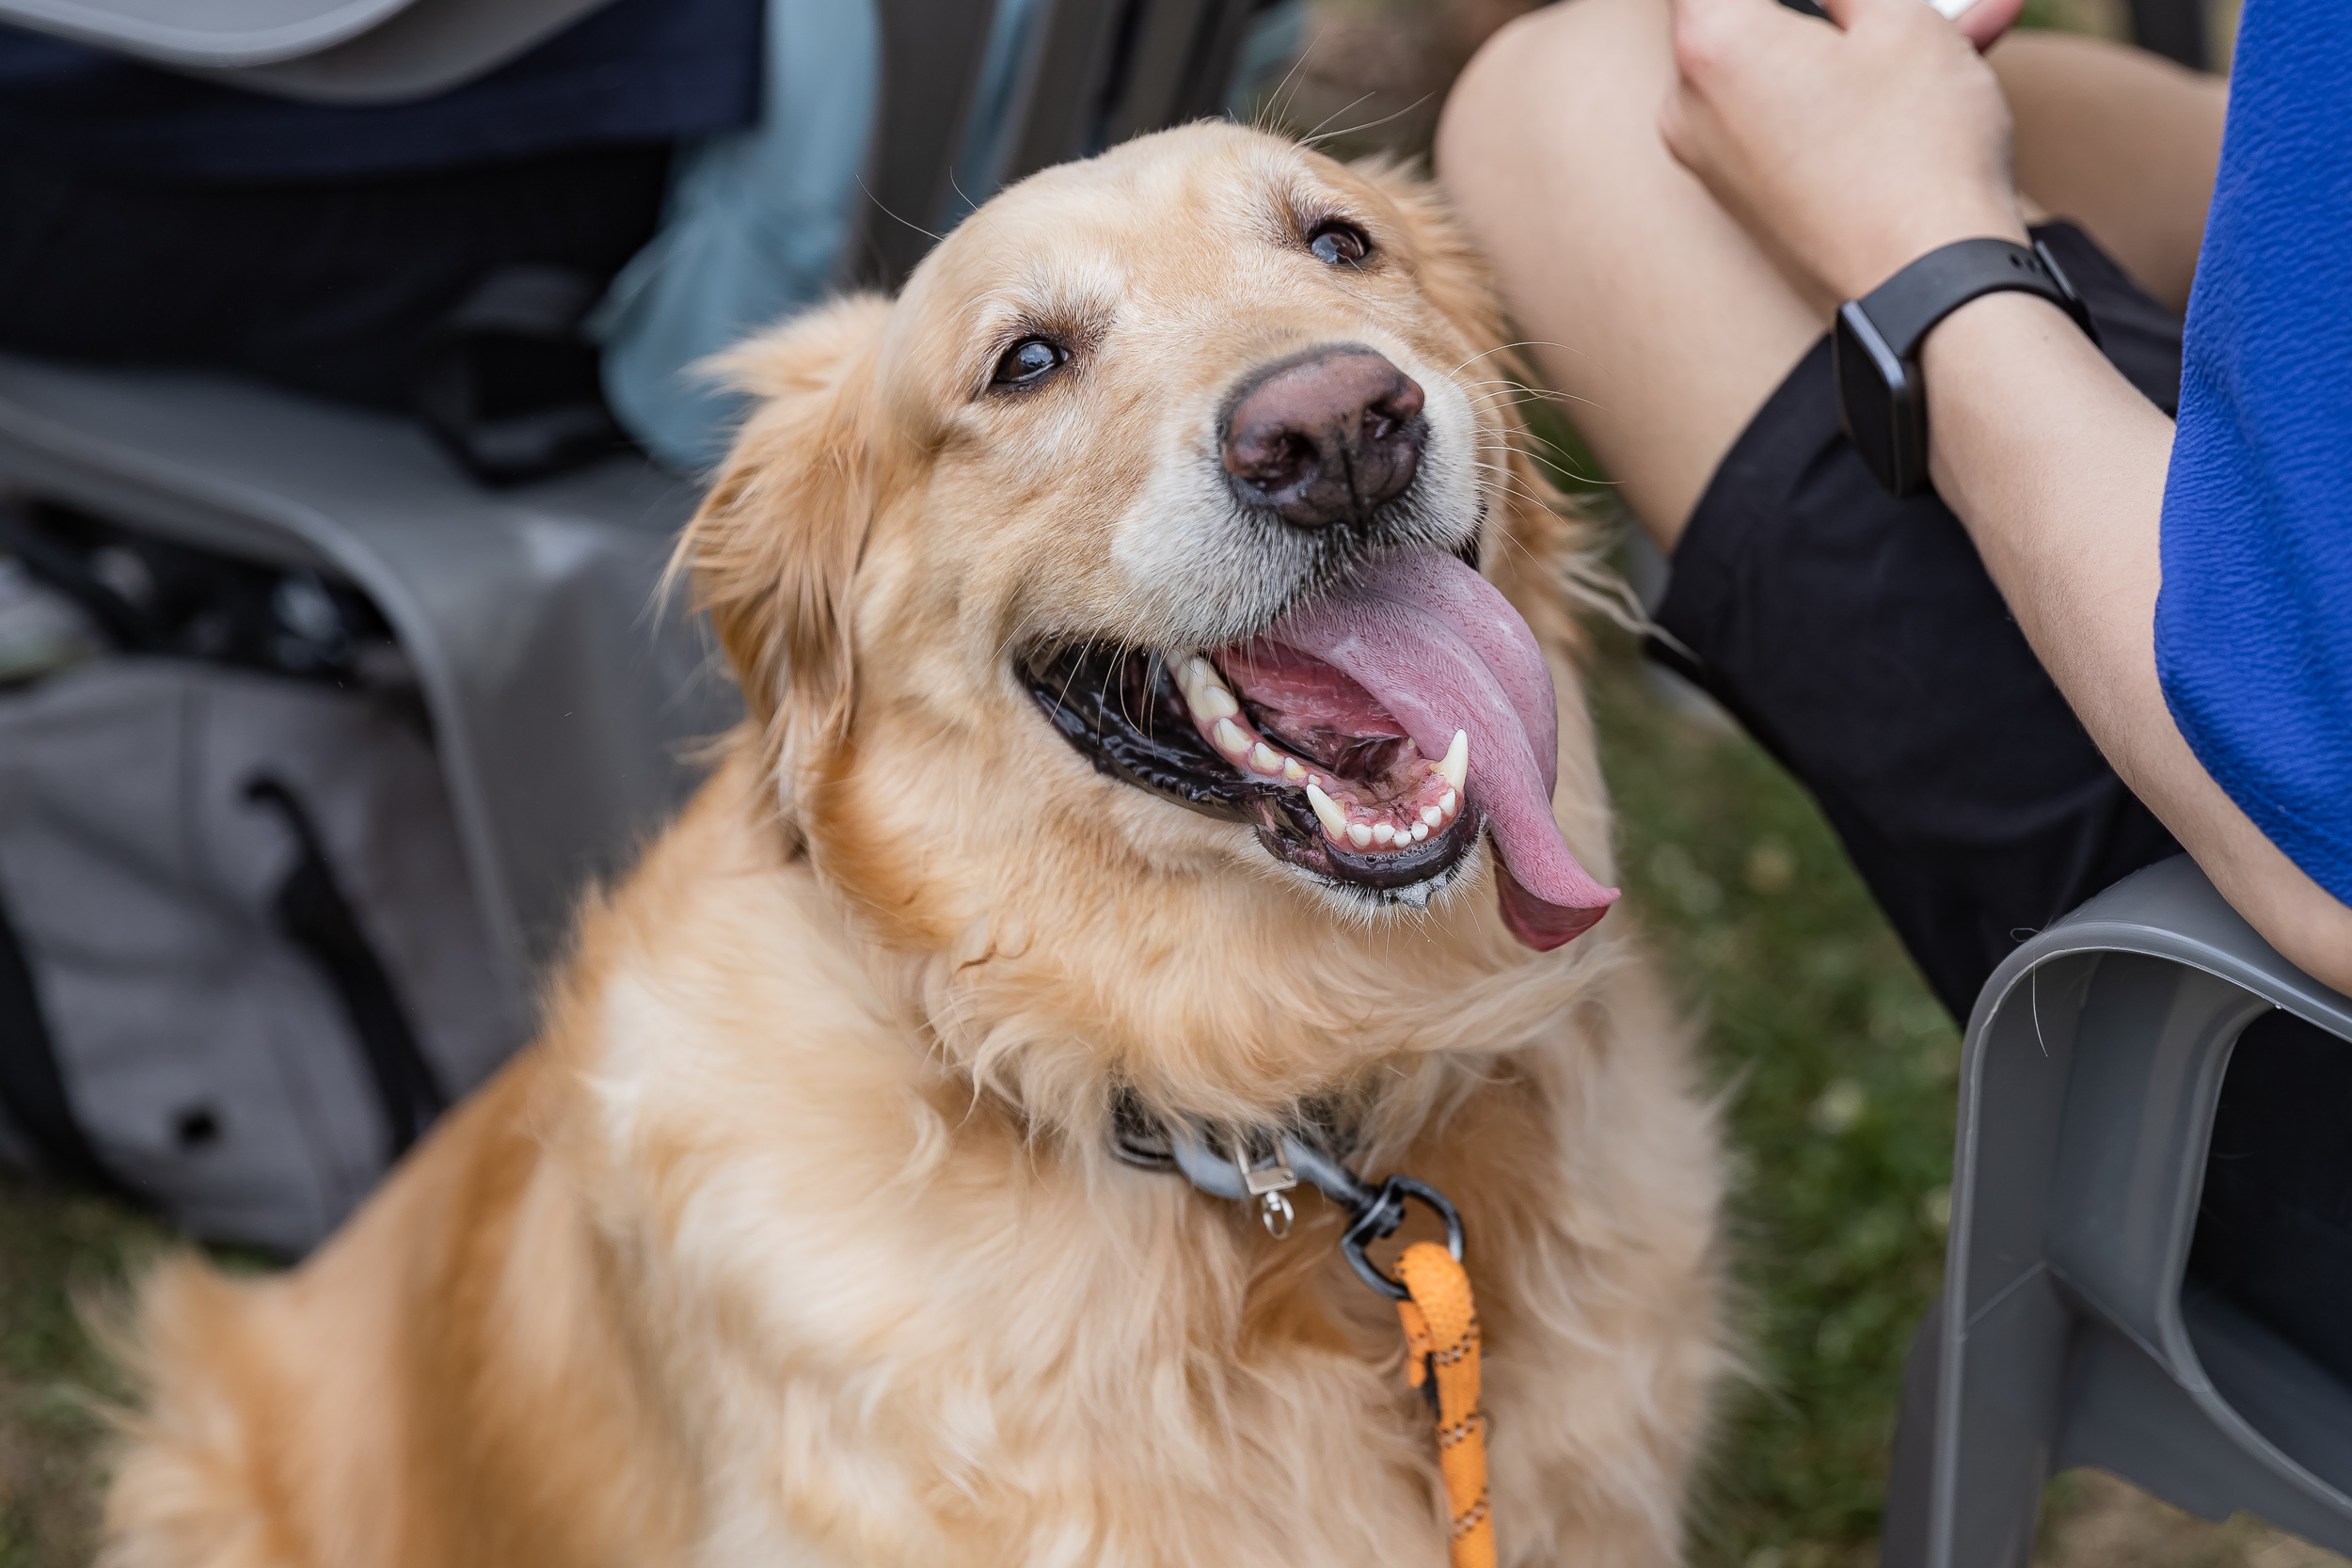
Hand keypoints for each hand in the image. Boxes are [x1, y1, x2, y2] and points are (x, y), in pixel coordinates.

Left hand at [1659, 0, 2030, 308]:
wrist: (1929, 287)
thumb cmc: (1918, 146)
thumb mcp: (1901, 20)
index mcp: (1711, 43)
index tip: (1837, 3)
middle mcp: (1689, 107)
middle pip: (1752, 12)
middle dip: (1836, 5)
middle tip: (1913, 1)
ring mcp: (1713, 158)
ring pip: (1792, 64)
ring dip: (1871, 34)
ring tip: (1968, 14)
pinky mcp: (1747, 195)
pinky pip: (1798, 115)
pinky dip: (1859, 86)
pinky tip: (1954, 53)